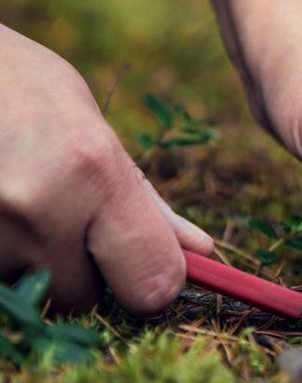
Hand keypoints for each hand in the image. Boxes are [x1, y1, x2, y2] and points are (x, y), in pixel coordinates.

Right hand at [0, 25, 213, 312]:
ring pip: (29, 289)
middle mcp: (39, 207)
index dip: (151, 284)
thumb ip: (144, 200)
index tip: (144, 269)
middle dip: (78, 268)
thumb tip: (200, 252)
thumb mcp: (94, 128)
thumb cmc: (21, 86)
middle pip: (81, 296)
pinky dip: (0, 251)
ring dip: (27, 262)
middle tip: (59, 214)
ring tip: (14, 199)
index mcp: (93, 171)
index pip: (149, 283)